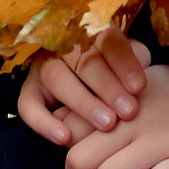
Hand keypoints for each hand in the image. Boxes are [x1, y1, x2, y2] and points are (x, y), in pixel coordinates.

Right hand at [20, 31, 150, 144]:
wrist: (85, 72)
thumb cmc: (115, 66)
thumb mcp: (128, 56)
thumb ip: (136, 60)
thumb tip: (138, 76)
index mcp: (92, 30)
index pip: (107, 40)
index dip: (124, 63)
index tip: (140, 88)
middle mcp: (63, 44)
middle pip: (82, 61)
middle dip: (107, 87)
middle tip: (128, 111)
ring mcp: (43, 66)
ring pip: (56, 79)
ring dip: (83, 102)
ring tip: (107, 123)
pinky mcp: (30, 90)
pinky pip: (28, 105)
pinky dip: (43, 123)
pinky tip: (64, 138)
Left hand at [22, 39, 168, 168]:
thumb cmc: (162, 95)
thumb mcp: (127, 85)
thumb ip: (94, 101)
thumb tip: (56, 123)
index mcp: (119, 97)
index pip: (70, 129)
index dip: (66, 148)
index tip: (76, 154)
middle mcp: (137, 119)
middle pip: (81, 159)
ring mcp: (162, 141)